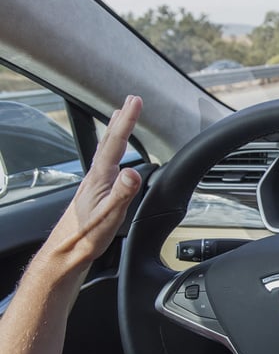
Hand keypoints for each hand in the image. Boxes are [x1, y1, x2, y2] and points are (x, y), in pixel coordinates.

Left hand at [37, 95, 142, 269]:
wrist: (66, 252)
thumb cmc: (86, 237)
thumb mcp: (109, 216)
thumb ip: (122, 193)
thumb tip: (133, 172)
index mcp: (99, 178)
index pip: (116, 143)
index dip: (127, 121)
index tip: (135, 101)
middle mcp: (94, 177)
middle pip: (108, 141)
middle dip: (121, 119)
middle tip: (130, 101)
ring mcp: (93, 184)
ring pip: (105, 151)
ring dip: (115, 132)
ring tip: (120, 119)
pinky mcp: (94, 193)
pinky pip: (105, 163)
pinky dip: (112, 151)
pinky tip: (115, 158)